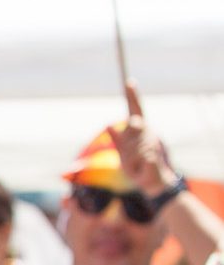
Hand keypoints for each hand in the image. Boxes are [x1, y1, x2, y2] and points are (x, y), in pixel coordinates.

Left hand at [111, 82, 177, 197]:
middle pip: (131, 127)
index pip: (135, 110)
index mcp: (140, 130)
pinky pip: (139, 157)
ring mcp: (153, 143)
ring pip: (131, 145)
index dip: (132, 96)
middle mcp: (148, 132)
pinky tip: (143, 168)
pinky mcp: (154, 155)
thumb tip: (109, 125)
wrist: (152, 183)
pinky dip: (136, 166)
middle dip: (126, 143)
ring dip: (129, 159)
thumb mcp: (123, 154)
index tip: (129, 81)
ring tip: (136, 164)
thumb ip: (117, 140)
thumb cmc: (137, 167)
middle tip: (130, 157)